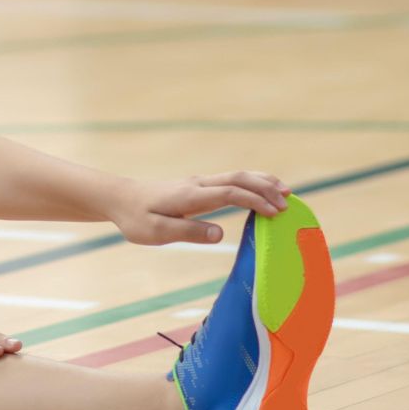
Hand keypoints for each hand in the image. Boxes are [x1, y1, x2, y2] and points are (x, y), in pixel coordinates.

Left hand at [109, 170, 289, 246]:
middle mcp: (197, 185)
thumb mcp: (156, 232)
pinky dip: (251, 182)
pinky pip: (230, 180)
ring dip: (261, 181)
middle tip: (289, 202)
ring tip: (286, 191)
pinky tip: (262, 189)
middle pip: (238, 179)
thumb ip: (188, 232)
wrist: (119, 198)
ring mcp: (198, 183)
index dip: (254, 200)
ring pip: (236, 176)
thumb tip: (220, 234)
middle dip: (265, 188)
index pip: (229, 193)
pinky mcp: (198, 186)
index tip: (275, 212)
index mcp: (190, 196)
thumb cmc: (135, 218)